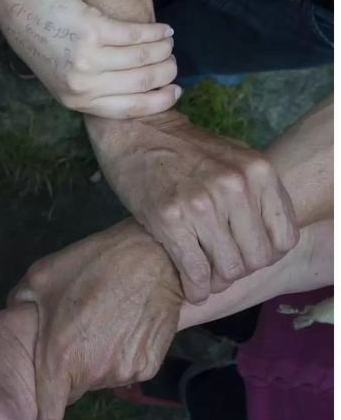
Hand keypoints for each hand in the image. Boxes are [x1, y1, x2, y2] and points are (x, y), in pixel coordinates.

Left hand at [0, 0, 178, 117]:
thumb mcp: (64, 77)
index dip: (159, 101)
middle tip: (172, 61)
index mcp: (76, 101)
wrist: (23, 8)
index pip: (129, 109)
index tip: (175, 91)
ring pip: (144, 58)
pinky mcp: (92, 31)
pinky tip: (164, 29)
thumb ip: (93, 88)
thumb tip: (140, 90)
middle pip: (143, 83)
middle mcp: (81, 85)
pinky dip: (156, 32)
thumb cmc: (47, 40)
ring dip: (164, 49)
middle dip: (166, 71)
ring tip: (169, 42)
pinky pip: (137, 35)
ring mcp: (86, 59)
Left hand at [9, 219, 182, 419]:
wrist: (149, 257)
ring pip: (101, 380)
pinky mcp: (149, 367)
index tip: (48, 387)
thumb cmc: (89, 266)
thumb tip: (11, 320)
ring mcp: (123, 373)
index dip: (46, 404)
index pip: (50, 415)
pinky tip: (123, 327)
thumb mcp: (39, 277)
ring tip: (100, 326)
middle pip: (75, 391)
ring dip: (97, 363)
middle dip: (70, 373)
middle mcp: (92, 374)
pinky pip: (127, 370)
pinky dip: (123, 356)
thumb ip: (17, 305)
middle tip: (75, 337)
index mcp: (58, 358)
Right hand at [88, 111, 299, 302]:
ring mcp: (202, 204)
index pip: (284, 239)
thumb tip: (270, 237)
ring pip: (228, 269)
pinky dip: (194, 288)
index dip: (266, 256)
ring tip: (204, 279)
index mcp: (258, 172)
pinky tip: (190, 287)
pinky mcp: (170, 219)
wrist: (136, 130)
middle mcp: (235, 187)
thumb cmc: (183, 149)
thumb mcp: (233, 158)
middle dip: (240, 271)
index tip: (246, 255)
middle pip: (257, 258)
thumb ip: (256, 192)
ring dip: (216, 282)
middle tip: (221, 269)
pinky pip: (195, 270)